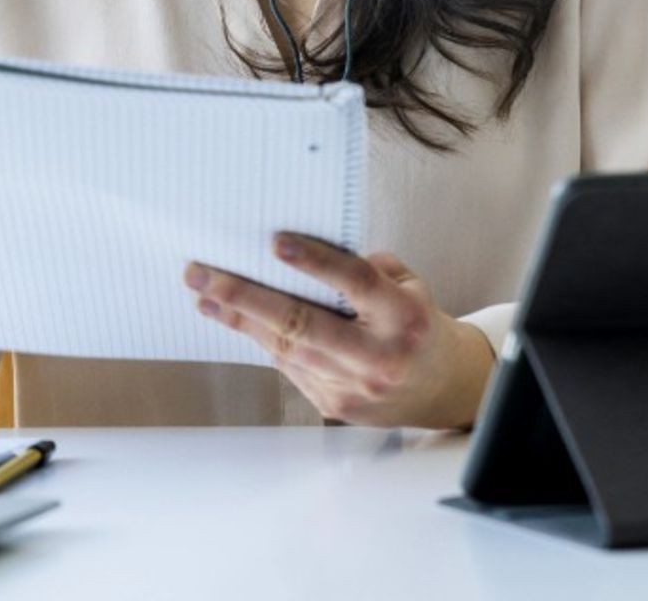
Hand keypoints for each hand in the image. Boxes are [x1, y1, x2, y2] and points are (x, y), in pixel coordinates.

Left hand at [183, 235, 496, 429]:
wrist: (443, 389)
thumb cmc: (419, 325)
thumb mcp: (409, 285)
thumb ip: (365, 268)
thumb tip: (305, 254)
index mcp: (403, 317)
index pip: (354, 283)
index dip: (315, 262)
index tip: (275, 243)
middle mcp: (377, 356)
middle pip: (302, 324)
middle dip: (245, 297)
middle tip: (203, 275)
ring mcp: (353, 387)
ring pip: (285, 348)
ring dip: (239, 319)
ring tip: (203, 294)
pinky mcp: (333, 405)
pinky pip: (289, 366)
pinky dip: (262, 339)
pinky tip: (235, 318)